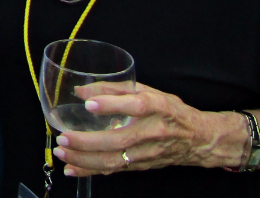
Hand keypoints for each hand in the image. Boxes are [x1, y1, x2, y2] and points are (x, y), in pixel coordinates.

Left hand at [50, 83, 243, 177]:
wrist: (197, 139)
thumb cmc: (168, 110)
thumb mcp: (147, 91)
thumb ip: (113, 88)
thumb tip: (81, 91)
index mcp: (157, 107)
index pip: (136, 106)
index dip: (112, 105)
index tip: (89, 104)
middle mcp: (153, 132)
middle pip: (119, 140)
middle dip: (88, 141)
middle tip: (64, 137)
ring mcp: (147, 152)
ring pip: (114, 159)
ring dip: (85, 159)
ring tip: (62, 152)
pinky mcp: (140, 165)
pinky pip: (114, 170)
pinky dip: (91, 171)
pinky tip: (72, 168)